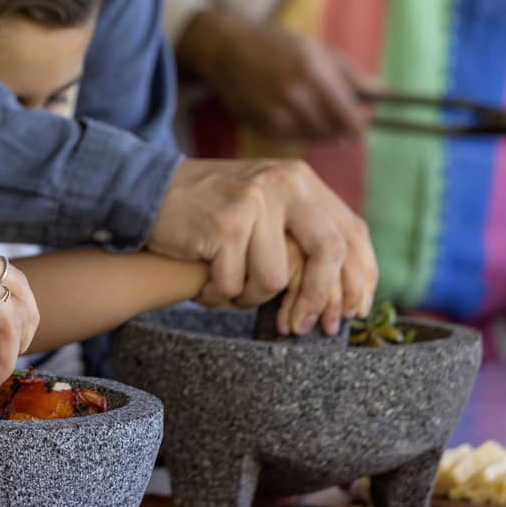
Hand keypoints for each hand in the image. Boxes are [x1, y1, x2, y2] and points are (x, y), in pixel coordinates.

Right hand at [149, 158, 376, 334]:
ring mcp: (253, 202)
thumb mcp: (264, 201)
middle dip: (318, 298)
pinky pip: (233, 283)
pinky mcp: (224, 225)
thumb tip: (347, 288)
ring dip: (248, 297)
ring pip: (274, 277)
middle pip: (329, 253)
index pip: (351, 232)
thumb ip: (301, 227)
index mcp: (300, 179)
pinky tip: (203, 286)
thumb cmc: (209, 208)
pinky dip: (217, 295)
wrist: (146, 188)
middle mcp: (283, 184)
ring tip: (228, 290)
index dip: (359, 277)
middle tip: (304, 327)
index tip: (353, 312)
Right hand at [179, 10, 378, 140]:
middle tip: (345, 122)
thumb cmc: (277, 45)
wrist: (228, 50)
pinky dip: (299, 131)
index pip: (348, 116)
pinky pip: (292, 138)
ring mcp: (276, 113)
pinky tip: (294, 114)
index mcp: (313, 73)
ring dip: (322, 131)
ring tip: (317, 114)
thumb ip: (352, 74)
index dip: (360, 126)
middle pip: (333, 131)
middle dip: (342, 130)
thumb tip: (384, 93)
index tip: (365, 126)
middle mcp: (295, 96)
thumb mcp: (318, 50)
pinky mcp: (262, 125)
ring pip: (313, 137)